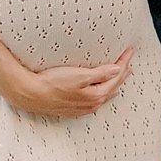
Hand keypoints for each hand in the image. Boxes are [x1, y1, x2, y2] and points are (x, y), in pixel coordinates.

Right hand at [3, 49, 133, 118]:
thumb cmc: (53, 83)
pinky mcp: (72, 108)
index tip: (129, 52)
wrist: (31, 94)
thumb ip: (101, 74)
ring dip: (112, 84)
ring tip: (118, 76)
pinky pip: (93, 101)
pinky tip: (99, 93)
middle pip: (112, 87)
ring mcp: (82, 107)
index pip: (116, 76)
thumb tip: (118, 70)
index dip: (124, 63)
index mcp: (97, 94)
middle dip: (121, 74)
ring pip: (104, 95)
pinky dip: (101, 93)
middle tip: (128, 63)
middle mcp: (92, 103)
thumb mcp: (80, 75)